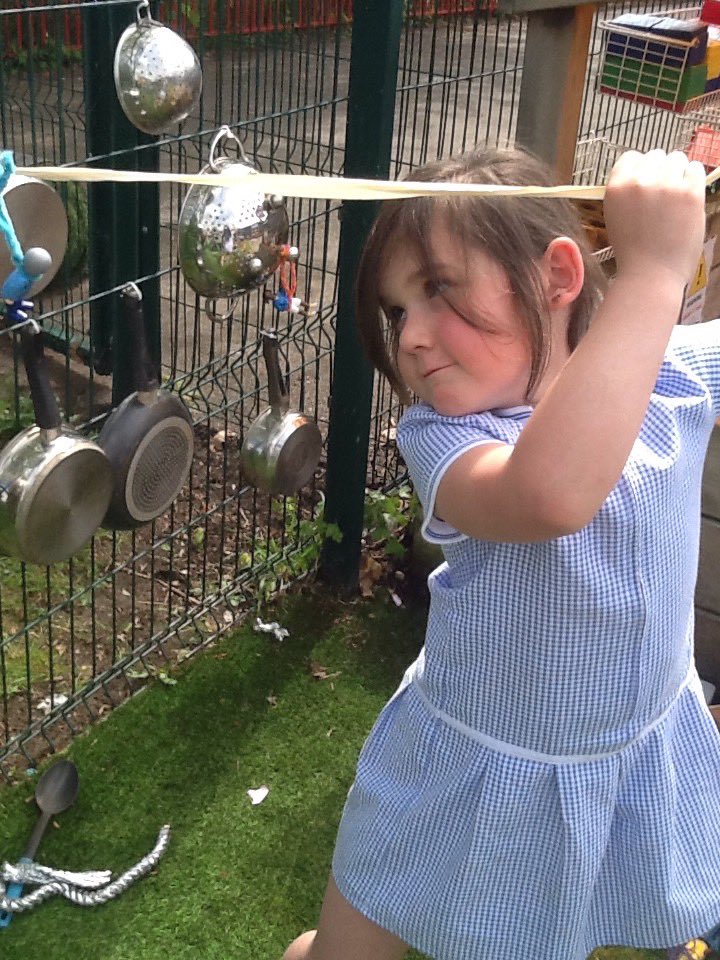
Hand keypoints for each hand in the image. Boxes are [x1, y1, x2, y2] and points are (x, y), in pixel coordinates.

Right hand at [603, 149, 705, 289]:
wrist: (650, 275)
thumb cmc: (632, 252)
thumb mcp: (615, 217)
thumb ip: (626, 192)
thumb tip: (643, 174)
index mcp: (617, 187)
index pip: (631, 157)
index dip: (639, 169)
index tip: (644, 184)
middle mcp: (641, 180)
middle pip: (656, 155)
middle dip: (659, 171)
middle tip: (662, 195)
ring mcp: (667, 185)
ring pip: (677, 158)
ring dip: (677, 173)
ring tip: (675, 196)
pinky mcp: (690, 193)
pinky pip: (696, 168)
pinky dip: (693, 178)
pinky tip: (687, 197)